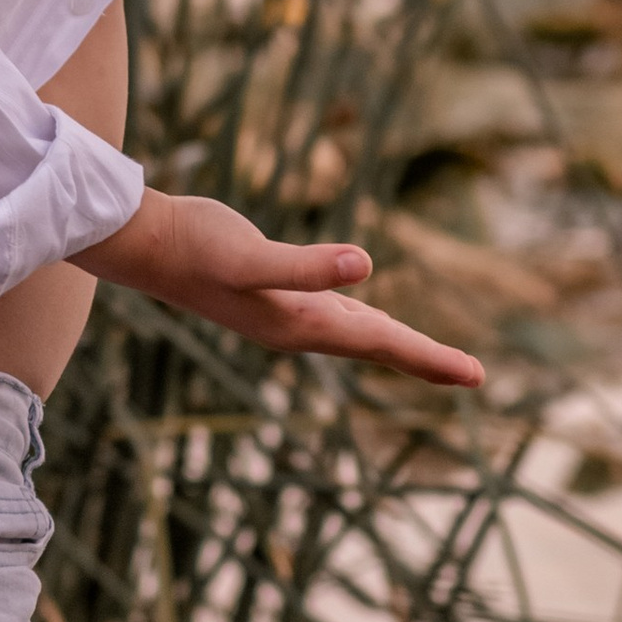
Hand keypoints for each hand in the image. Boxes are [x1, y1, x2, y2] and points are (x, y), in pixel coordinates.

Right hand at [78, 189, 484, 388]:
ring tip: (432, 358)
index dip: (430, 358)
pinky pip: (335, 316)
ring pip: (357, 335)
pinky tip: (365, 316)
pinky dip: (362, 322)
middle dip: (425, 360)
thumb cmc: (196, 246)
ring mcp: (285, 315)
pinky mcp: (274, 295)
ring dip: (396, 347)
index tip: (477, 376)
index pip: (382, 342)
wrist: (144, 246)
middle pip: (377, 346)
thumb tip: (365, 266)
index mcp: (302, 323)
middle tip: (473, 375)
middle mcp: (298, 328)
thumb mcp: (250, 254)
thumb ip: (305, 265)